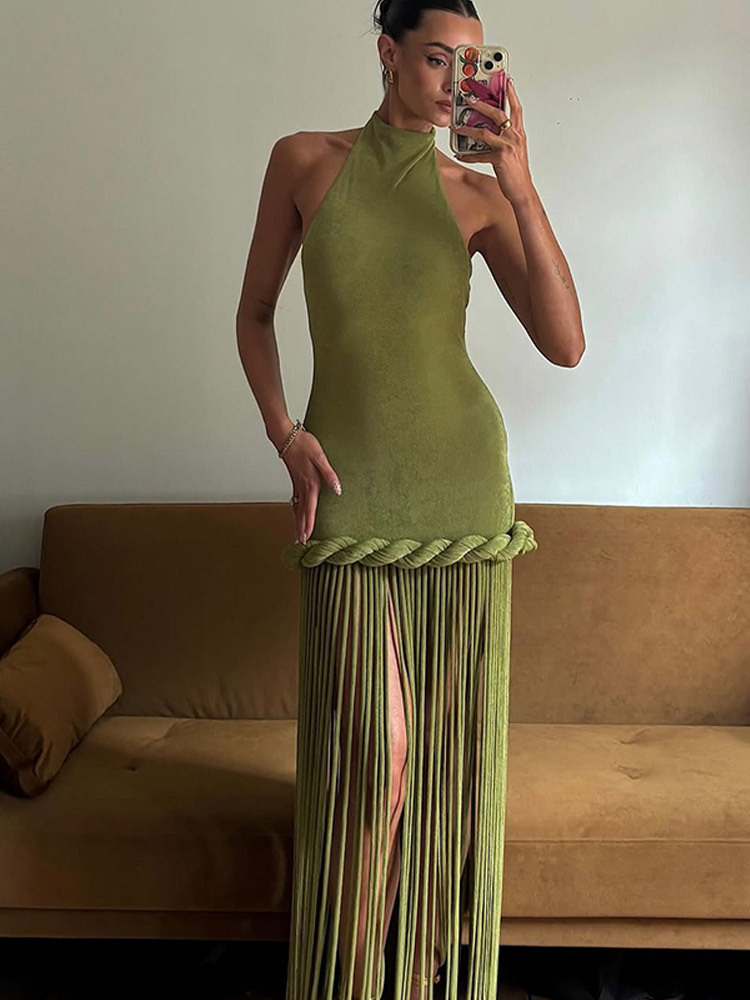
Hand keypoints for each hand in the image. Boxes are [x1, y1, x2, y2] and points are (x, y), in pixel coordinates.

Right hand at [280, 429, 340, 543]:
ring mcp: (296, 483)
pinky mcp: (294, 479)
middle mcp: (302, 486)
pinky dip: (295, 510)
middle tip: (300, 543)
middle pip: (302, 512)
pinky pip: (294, 499)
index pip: (310, 508)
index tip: (307, 537)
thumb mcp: (320, 456)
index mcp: (310, 483)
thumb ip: (329, 474)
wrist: (285, 436)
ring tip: (297, 534)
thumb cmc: (303, 443)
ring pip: (297, 507)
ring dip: (297, 521)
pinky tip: (296, 513)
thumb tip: (338, 490)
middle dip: (301, 528)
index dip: (309, 523)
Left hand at [449, 78, 533, 206]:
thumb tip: (490, 128)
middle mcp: (514, 136)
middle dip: (482, 104)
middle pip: (498, 114)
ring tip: (456, 127)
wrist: (522, 190)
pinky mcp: (499, 159)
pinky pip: (479, 155)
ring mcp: (507, 147)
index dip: (511, 93)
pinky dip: (468, 156)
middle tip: (469, 98)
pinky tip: (460, 154)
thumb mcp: (515, 149)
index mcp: (518, 133)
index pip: (515, 108)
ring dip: (467, 129)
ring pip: (484, 132)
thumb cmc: (517, 171)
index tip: (506, 80)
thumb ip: (505, 136)